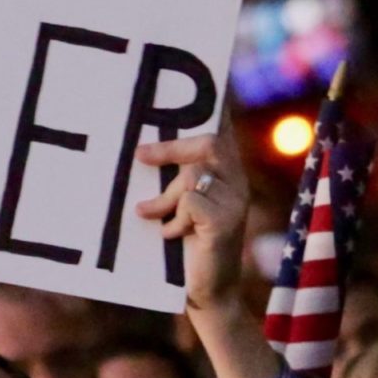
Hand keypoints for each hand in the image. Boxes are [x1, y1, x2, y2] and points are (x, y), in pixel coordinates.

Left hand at [134, 117, 278, 377]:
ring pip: (193, 173)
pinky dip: (171, 217)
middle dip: (170, 146)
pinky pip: (190, 200)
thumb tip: (141, 152)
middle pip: (208, 143)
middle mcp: (237, 184)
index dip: (215, 106)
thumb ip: (175, 180)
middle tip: (139, 155)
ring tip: (147, 213)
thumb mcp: (179, 207)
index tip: (206, 81)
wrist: (207, 295)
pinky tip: (167, 235)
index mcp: (228, 175)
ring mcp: (235, 203)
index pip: (222, 131)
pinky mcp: (225, 222)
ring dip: (164, 196)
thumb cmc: (186, 248)